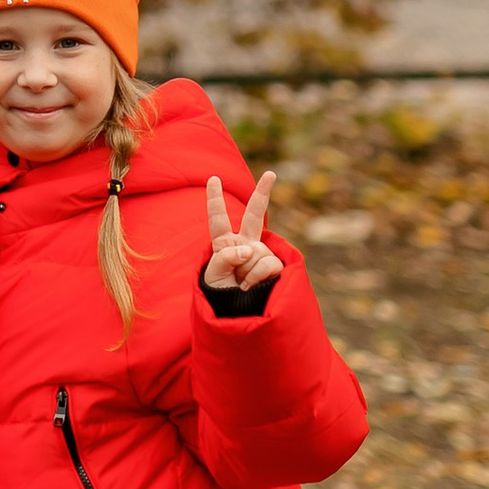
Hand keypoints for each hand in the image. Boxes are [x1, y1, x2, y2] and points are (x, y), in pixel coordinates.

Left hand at [204, 171, 283, 295]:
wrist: (238, 316)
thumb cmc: (220, 295)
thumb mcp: (213, 275)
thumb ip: (226, 257)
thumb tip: (249, 249)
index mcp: (224, 244)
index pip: (218, 219)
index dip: (215, 199)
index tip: (213, 178)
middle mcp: (245, 245)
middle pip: (254, 215)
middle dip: (263, 193)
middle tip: (271, 173)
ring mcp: (261, 254)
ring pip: (256, 251)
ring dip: (245, 270)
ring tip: (241, 284)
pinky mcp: (275, 266)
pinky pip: (266, 263)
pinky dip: (256, 276)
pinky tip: (252, 286)